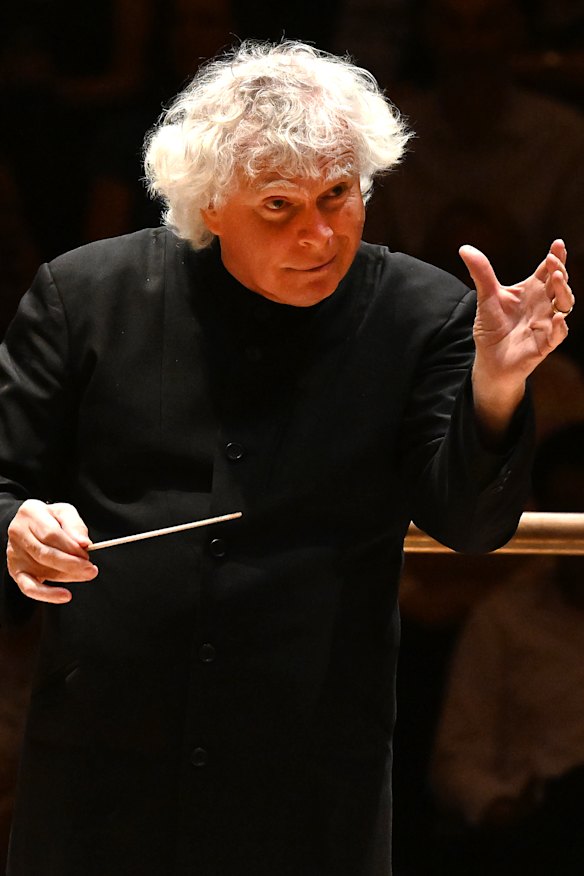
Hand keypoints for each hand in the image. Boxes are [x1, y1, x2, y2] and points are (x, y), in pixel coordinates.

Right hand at [7, 500, 97, 603]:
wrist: (31, 525)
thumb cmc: (50, 518)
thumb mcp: (65, 513)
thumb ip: (75, 525)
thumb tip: (84, 543)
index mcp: (30, 513)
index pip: (51, 534)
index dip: (71, 546)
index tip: (87, 553)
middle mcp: (18, 532)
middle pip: (46, 553)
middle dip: (72, 563)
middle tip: (91, 569)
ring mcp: (15, 553)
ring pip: (42, 569)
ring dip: (67, 575)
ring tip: (85, 574)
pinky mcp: (16, 571)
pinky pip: (29, 587)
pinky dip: (48, 594)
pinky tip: (65, 595)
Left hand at [461, 238, 573, 387]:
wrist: (489, 359)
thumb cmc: (492, 327)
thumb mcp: (486, 297)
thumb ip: (481, 273)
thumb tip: (464, 248)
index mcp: (533, 290)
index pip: (548, 270)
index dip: (555, 257)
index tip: (557, 244)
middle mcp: (544, 304)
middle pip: (559, 284)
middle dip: (560, 271)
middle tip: (553, 261)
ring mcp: (547, 323)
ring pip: (565, 305)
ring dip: (564, 292)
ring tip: (557, 278)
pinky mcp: (545, 344)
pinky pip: (558, 335)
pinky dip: (560, 327)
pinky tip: (557, 318)